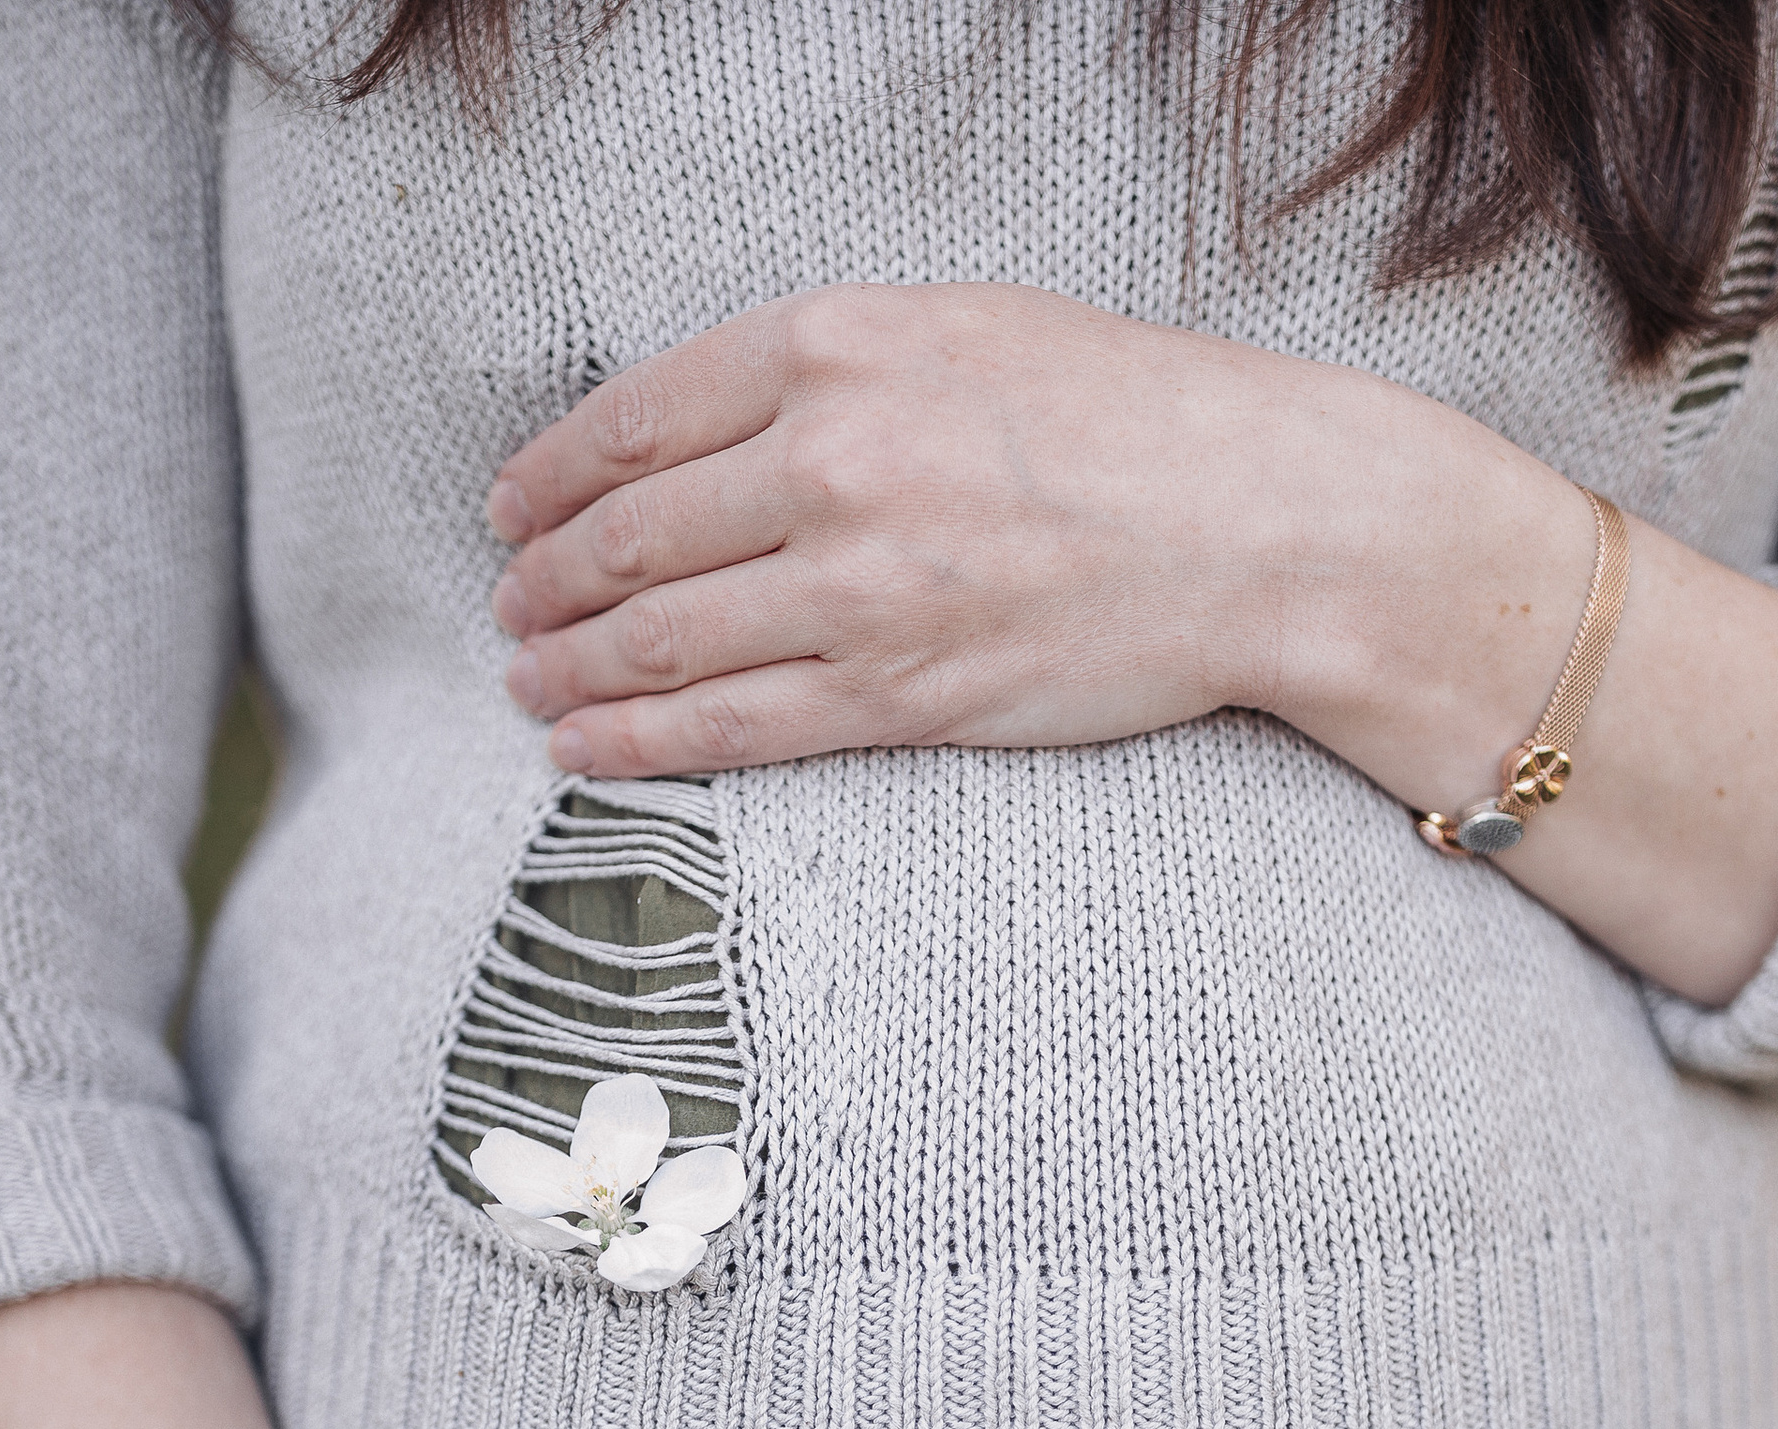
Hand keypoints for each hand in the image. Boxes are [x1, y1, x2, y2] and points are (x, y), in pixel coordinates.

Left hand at [484, 279, 1559, 782]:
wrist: (1266, 522)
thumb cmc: (1137, 420)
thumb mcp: (970, 329)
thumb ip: (835, 370)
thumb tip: (718, 430)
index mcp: (838, 345)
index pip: (638, 417)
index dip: (552, 476)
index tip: (514, 510)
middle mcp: (831, 459)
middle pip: (632, 537)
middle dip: (548, 583)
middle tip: (511, 610)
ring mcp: (861, 585)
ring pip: (664, 640)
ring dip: (574, 670)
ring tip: (530, 684)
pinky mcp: (901, 693)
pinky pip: (734, 727)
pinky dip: (641, 744)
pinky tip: (586, 749)